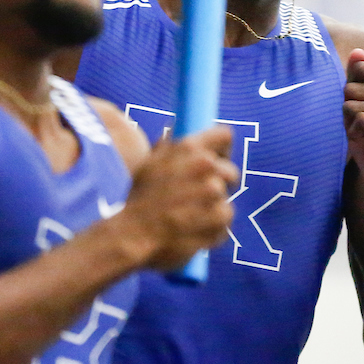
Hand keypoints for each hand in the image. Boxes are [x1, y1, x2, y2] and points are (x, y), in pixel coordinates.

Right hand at [119, 124, 236, 269]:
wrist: (133, 235)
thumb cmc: (139, 200)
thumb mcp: (149, 164)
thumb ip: (167, 146)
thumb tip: (175, 128)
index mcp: (188, 148)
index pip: (225, 136)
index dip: (222, 150)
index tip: (216, 161)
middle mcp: (205, 166)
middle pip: (230, 171)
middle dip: (217, 184)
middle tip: (197, 197)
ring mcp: (215, 192)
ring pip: (225, 198)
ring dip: (211, 208)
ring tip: (188, 217)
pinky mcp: (220, 218)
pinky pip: (225, 220)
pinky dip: (213, 228)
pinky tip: (193, 230)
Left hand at [343, 48, 363, 192]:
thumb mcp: (357, 103)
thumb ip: (357, 77)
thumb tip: (358, 51)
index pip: (358, 71)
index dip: (348, 93)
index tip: (357, 108)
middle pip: (350, 89)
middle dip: (346, 111)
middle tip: (359, 127)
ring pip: (352, 106)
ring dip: (350, 125)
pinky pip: (361, 122)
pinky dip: (355, 135)